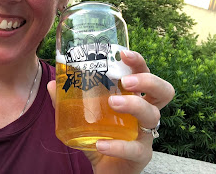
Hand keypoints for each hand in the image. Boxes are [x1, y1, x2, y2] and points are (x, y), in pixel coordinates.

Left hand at [47, 50, 174, 173]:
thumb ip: (68, 101)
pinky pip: (135, 149)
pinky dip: (117, 146)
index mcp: (134, 97)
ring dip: (134, 105)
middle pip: (163, 91)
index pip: (144, 74)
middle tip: (125, 80)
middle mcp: (145, 113)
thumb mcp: (84, 115)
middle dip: (147, 80)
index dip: (139, 62)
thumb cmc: (100, 135)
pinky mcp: (141, 155)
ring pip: (152, 116)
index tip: (123, 53)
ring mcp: (145, 134)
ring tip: (113, 103)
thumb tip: (52, 83)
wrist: (105, 168)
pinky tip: (101, 144)